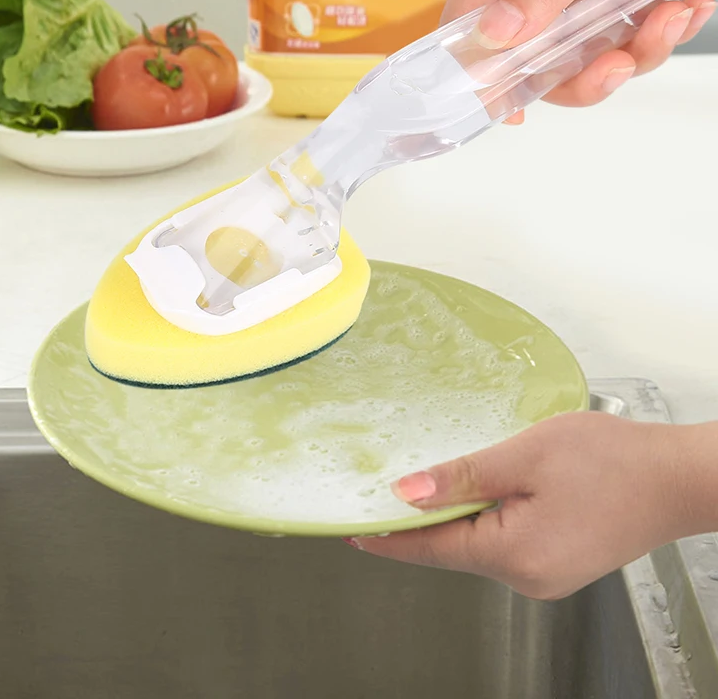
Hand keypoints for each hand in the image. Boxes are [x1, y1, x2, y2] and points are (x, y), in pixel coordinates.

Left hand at [346, 413, 714, 600]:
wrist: (677, 477)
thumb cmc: (613, 460)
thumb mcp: (525, 455)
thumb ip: (462, 476)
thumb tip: (406, 493)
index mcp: (515, 554)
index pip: (431, 549)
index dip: (388, 536)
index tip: (353, 530)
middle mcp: (528, 576)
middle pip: (452, 549)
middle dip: (417, 522)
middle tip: (381, 494)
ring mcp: (545, 574)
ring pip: (478, 545)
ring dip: (452, 518)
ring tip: (425, 488)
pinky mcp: (557, 562)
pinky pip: (503, 543)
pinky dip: (482, 520)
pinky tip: (475, 496)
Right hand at [444, 0, 716, 119]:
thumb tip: (492, 34)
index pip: (468, 26)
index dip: (482, 76)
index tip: (515, 109)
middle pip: (534, 56)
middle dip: (583, 73)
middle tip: (621, 64)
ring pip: (587, 51)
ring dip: (636, 49)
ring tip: (674, 15)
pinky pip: (625, 30)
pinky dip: (662, 30)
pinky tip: (687, 6)